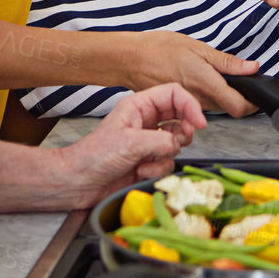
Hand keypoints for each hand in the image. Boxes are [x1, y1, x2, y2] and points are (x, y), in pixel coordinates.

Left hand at [62, 84, 207, 195]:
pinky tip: (140, 171)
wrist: (78, 183)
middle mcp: (145, 121)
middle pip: (180, 117)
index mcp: (139, 106)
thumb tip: (177, 144)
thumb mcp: (131, 142)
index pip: (174, 94)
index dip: (190, 106)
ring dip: (166, 154)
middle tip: (182, 140)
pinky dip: (157, 169)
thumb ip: (162, 140)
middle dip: (183, 131)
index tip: (200, 124)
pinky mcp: (147, 161)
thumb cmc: (95, 157)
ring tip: (148, 160)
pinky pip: (167, 162)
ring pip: (176, 143)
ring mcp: (147, 142)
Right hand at [113, 30, 259, 115]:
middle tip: (240, 79)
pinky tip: (202, 80)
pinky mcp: (180, 106)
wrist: (131, 59)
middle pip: (229, 108)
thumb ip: (226, 62)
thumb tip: (251, 68)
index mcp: (206, 83)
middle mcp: (199, 99)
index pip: (238, 107)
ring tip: (219, 77)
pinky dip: (208, 96)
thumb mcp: (198, 47)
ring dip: (223, 96)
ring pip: (216, 107)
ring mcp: (189, 105)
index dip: (252, 104)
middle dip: (240, 98)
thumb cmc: (160, 48)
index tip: (256, 93)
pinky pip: (201, 105)